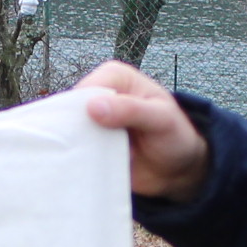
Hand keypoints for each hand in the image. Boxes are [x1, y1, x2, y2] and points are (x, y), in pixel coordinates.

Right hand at [77, 61, 207, 203]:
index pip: (87, 88)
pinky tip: (83, 168)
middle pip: (71, 109)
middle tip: (88, 149)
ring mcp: (92, 122)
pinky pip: (73, 150)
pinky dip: (76, 158)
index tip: (93, 131)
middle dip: (75, 129)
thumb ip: (131, 110)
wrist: (178, 170)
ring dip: (74, 146)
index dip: (83, 109)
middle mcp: (99, 95)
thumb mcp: (161, 119)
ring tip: (88, 160)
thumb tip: (93, 106)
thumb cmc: (175, 135)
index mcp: (115, 77)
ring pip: (68, 131)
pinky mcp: (89, 143)